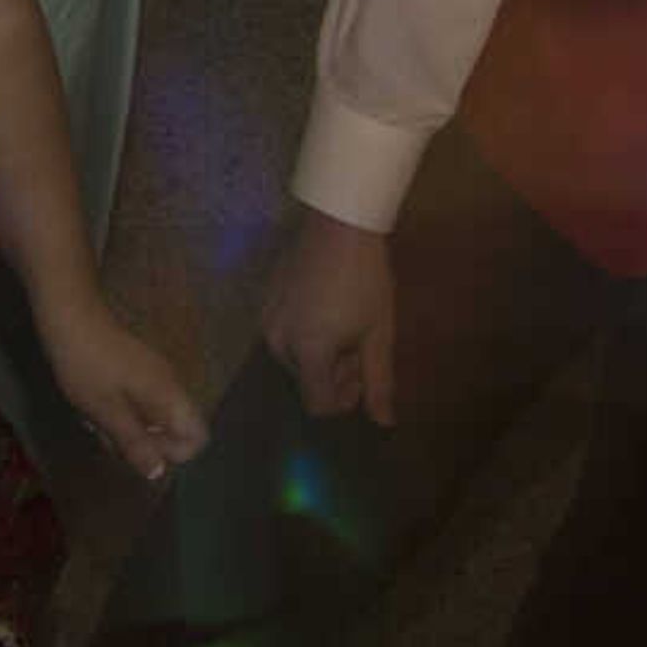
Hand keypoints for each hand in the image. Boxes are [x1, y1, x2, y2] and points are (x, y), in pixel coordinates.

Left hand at [41, 295, 209, 482]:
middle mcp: (169, 385)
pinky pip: (137, 401)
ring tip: (94, 418)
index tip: (138, 448)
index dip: (173, 453)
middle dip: (143, 442)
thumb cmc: (86, 365)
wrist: (68, 313)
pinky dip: (118, 410)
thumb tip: (160, 473)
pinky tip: (91, 405)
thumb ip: (134, 443)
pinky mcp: (135, 368)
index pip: (198, 438)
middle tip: (109, 433)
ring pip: (152, 417)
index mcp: (170, 396)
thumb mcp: (106, 410)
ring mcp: (153, 375)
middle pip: (174, 430)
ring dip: (126, 427)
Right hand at [262, 206, 395, 425]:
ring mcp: (267, 319)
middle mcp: (278, 341)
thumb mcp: (378, 334)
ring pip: (294, 358)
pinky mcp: (264, 301)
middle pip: (305, 381)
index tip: (362, 372)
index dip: (343, 399)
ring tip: (344, 325)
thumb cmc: (365, 281)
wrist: (339, 223)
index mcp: (307, 352)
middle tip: (358, 345)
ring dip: (319, 354)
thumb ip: (378, 382)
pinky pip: (284, 334)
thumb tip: (382, 422)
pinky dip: (305, 334)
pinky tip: (325, 308)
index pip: (317, 404)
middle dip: (333, 374)